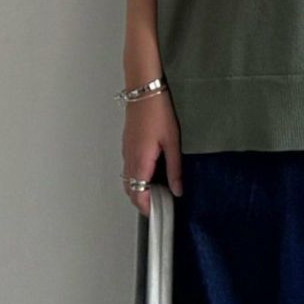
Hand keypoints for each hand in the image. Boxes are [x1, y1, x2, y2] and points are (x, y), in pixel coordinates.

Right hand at [122, 92, 182, 215]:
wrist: (144, 89)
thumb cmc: (158, 111)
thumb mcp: (173, 142)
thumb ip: (175, 169)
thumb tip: (177, 190)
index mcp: (140, 161)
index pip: (138, 195)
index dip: (148, 208)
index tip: (161, 213)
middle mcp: (129, 158)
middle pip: (131, 190)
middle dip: (144, 201)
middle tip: (162, 205)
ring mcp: (126, 151)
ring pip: (129, 179)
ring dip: (140, 189)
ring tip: (160, 191)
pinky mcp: (128, 144)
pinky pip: (129, 167)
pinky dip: (138, 177)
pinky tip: (154, 173)